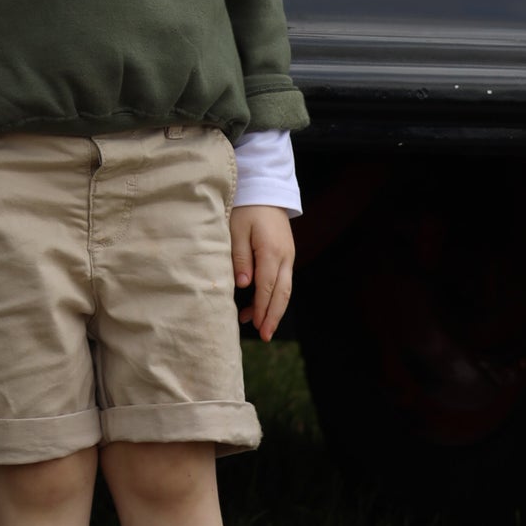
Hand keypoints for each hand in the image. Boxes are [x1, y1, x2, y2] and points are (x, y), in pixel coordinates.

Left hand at [231, 203, 294, 341]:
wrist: (266, 190)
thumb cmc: (246, 208)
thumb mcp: (237, 229)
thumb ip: (239, 256)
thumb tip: (243, 284)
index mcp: (271, 251)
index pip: (267, 287)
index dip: (262, 308)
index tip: (257, 327)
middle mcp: (285, 256)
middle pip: (282, 293)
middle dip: (273, 316)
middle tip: (265, 336)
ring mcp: (288, 256)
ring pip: (285, 289)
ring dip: (273, 308)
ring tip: (258, 326)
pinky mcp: (286, 255)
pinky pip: (282, 280)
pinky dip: (273, 295)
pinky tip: (258, 305)